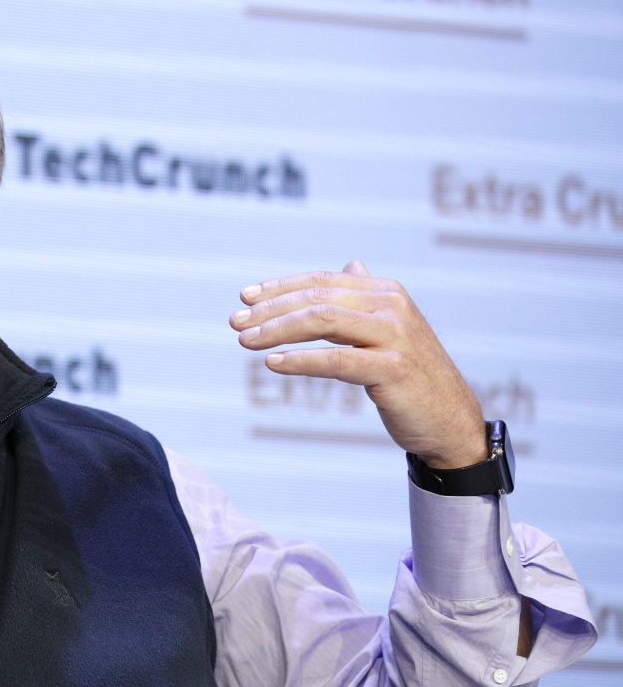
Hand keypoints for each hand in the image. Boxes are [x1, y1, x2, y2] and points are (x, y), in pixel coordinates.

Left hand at [230, 261, 484, 468]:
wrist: (450, 421)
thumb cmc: (412, 376)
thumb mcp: (389, 330)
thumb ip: (366, 298)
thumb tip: (351, 265)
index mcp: (385, 292)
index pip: (320, 281)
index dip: (279, 287)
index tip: (244, 297)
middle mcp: (392, 306)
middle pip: (316, 298)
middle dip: (270, 309)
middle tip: (235, 322)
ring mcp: (396, 336)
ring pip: (322, 321)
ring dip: (277, 330)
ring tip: (245, 341)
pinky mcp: (394, 369)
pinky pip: (337, 360)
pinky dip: (301, 360)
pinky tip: (273, 363)